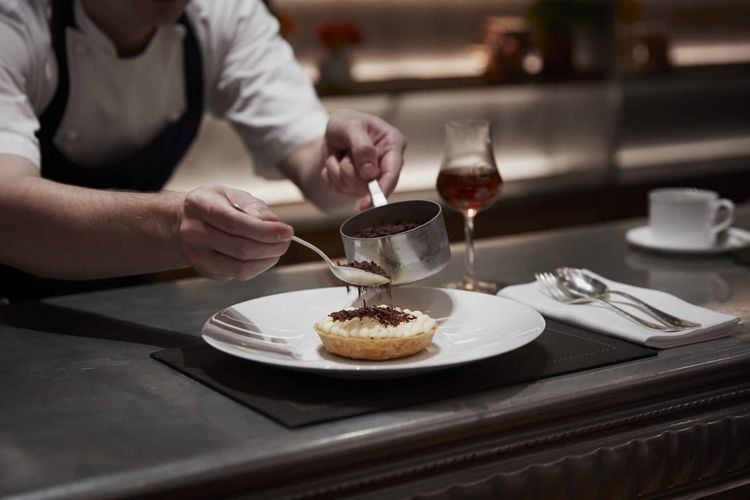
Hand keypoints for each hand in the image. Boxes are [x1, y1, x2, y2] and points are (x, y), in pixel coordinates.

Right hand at [177, 185, 292, 279]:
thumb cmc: (211, 205)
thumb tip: (273, 222)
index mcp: (199, 206)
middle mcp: (194, 233)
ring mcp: (198, 256)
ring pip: (241, 267)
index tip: (287, 230)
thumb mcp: (229, 194)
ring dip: (268, 259)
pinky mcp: (207, 271)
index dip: (265, 230)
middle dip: (272, 246)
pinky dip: (259, 267)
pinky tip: (266, 256)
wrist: (183, 223)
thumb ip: (252, 206)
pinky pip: (239, 274)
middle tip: (287, 240)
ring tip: (279, 247)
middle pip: (241, 248)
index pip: (235, 223)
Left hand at [323, 109, 405, 209]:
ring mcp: (371, 178)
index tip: (368, 203)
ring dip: (338, 172)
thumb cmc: (346, 122)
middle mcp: (385, 164)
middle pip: (369, 186)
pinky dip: (331, 175)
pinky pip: (338, 189)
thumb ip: (362, 147)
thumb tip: (370, 173)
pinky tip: (336, 162)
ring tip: (340, 155)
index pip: (392, 173)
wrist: (334, 129)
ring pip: (351, 189)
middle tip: (345, 155)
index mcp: (393, 145)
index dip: (381, 190)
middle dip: (350, 173)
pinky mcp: (356, 185)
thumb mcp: (351, 126)